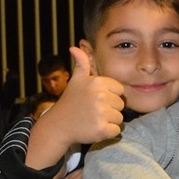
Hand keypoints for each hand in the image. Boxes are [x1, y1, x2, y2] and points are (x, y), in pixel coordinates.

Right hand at [24, 47, 125, 169]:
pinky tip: (94, 128)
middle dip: (110, 109)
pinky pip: (117, 131)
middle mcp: (100, 96)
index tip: (96, 99)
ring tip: (93, 119)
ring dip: (109, 121)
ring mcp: (101, 113)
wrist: (58, 126)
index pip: (119, 90)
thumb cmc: (71, 102)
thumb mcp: (76, 81)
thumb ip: (81, 64)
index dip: (110, 96)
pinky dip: (108, 132)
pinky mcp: (102, 129)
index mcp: (97, 82)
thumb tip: (75, 47)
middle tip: (93, 111)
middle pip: (121, 104)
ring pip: (120, 118)